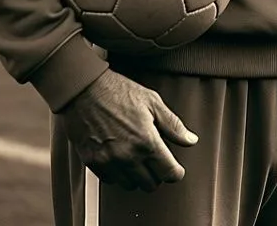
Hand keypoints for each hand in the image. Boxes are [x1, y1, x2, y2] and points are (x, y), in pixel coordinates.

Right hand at [58, 68, 197, 191]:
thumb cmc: (119, 92)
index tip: (176, 168)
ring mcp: (109, 162)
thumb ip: (173, 124)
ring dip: (138, 176)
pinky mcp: (93, 163)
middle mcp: (128, 156)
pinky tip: (121, 157)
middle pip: (151, 184)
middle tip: (156, 159)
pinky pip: (111, 180)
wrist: (85, 90)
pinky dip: (119, 174)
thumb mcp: (152, 102)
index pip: (169, 173)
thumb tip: (191, 140)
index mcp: (146, 141)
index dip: (176, 172)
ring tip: (138, 158)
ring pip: (131, 185)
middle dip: (157, 174)